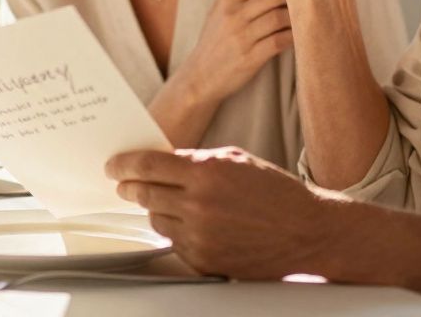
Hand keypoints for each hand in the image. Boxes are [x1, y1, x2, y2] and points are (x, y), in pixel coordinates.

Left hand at [106, 147, 350, 279]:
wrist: (307, 232)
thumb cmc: (275, 193)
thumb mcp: (236, 159)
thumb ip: (196, 160)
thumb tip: (161, 163)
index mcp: (207, 172)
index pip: (148, 166)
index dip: (125, 165)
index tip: (113, 166)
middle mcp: (199, 205)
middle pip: (145, 194)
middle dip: (130, 187)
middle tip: (124, 184)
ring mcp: (200, 236)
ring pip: (157, 219)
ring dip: (157, 209)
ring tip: (172, 203)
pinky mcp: (203, 260)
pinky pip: (175, 242)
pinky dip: (178, 231)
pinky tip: (194, 224)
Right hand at [176, 0, 291, 101]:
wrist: (200, 77)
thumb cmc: (216, 42)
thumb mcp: (221, 13)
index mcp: (228, 0)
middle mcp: (233, 15)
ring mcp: (241, 37)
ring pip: (279, 17)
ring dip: (298, 17)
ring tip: (310, 18)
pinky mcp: (249, 58)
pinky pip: (279, 41)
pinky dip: (294, 37)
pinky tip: (301, 37)